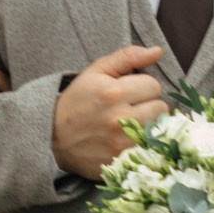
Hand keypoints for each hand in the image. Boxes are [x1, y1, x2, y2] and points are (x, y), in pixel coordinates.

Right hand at [52, 45, 167, 182]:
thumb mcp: (96, 72)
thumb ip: (127, 57)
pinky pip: (150, 148)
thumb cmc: (77, 101)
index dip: (142, 86)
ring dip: (148, 124)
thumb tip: (158, 51)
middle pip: (161, 107)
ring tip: (129, 123)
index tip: (128, 92)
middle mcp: (120, 118)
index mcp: (113, 92)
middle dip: (148, 105)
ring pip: (158, 128)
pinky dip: (143, 143)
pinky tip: (127, 139)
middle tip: (130, 108)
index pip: (153, 85)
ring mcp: (122, 143)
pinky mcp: (122, 161)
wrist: (52, 137)